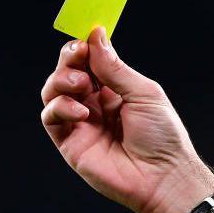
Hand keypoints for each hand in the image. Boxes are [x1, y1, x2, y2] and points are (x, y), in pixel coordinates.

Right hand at [40, 27, 213, 212]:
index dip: (83, 47)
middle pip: (66, 72)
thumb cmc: (162, 136)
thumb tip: (95, 36)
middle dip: (69, 59)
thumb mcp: (142, 92)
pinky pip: (51, 118)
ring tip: (81, 84)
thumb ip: (114, 67)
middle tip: (79, 56)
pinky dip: (60, 107)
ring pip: (52, 92)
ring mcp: (80, 123)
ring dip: (61, 80)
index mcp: (113, 90)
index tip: (85, 37)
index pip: (88, 61)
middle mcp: (93, 104)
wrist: (163, 176)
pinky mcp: (69, 144)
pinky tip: (81, 112)